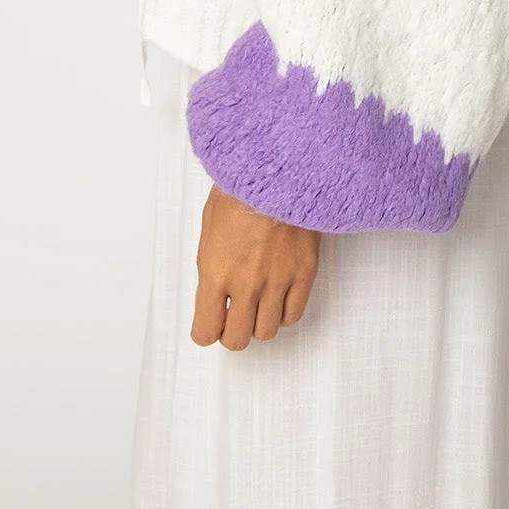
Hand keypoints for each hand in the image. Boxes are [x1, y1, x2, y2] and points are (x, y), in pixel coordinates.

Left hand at [190, 185, 319, 349]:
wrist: (278, 169)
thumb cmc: (241, 188)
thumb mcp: (209, 227)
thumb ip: (211, 266)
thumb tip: (213, 292)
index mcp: (216, 271)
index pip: (205, 330)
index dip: (205, 331)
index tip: (209, 324)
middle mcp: (246, 284)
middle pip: (237, 339)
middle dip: (231, 333)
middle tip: (232, 318)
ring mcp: (278, 281)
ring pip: (267, 332)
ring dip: (258, 323)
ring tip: (257, 305)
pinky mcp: (303, 273)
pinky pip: (294, 315)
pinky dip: (284, 313)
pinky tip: (278, 297)